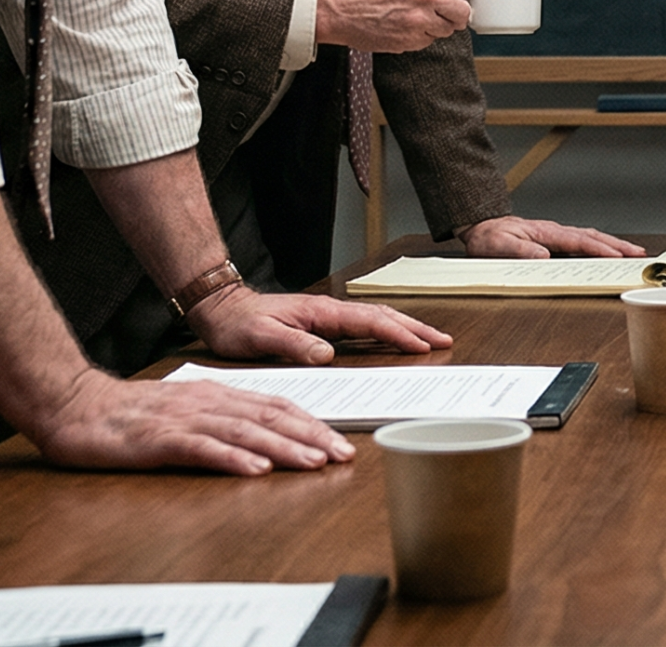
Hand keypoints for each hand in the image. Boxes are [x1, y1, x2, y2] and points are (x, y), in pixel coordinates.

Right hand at [32, 367, 358, 475]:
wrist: (76, 406)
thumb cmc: (130, 414)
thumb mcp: (186, 410)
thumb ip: (222, 418)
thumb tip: (263, 437)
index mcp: (217, 395)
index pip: (275, 406)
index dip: (310, 423)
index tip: (339, 443)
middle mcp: (207, 402)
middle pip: (269, 417)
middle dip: (310, 436)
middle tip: (342, 455)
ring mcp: (184, 419)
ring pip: (244, 432)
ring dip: (283, 448)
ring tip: (313, 463)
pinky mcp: (159, 438)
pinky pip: (202, 448)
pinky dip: (232, 459)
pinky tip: (255, 470)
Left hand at [184, 284, 452, 363]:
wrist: (222, 310)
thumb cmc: (238, 325)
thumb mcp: (261, 337)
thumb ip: (294, 345)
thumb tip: (327, 354)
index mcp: (321, 312)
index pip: (369, 321)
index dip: (398, 334)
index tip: (422, 346)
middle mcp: (330, 311)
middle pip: (382, 316)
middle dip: (415, 327)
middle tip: (443, 340)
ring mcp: (328, 317)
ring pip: (376, 319)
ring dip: (405, 328)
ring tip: (430, 340)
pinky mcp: (323, 325)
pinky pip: (363, 327)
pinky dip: (386, 332)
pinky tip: (395, 340)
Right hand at [317, 0, 470, 52]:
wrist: (337, 9)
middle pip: (463, 9)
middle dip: (457, 10)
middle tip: (446, 10)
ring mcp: (418, 20)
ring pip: (449, 28)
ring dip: (440, 24)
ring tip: (421, 17)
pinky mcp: (410, 40)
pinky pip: (430, 40)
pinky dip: (423, 35)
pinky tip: (407, 26)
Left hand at [458, 215, 644, 258]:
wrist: (481, 226)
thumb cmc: (488, 237)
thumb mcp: (497, 245)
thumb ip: (519, 250)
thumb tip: (544, 256)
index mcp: (545, 232)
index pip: (578, 241)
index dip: (600, 249)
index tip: (618, 256)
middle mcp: (555, 231)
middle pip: (592, 236)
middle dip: (618, 245)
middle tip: (639, 254)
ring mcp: (556, 234)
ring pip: (591, 237)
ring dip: (613, 245)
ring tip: (632, 253)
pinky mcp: (555, 240)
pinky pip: (583, 242)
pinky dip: (600, 246)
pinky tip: (609, 252)